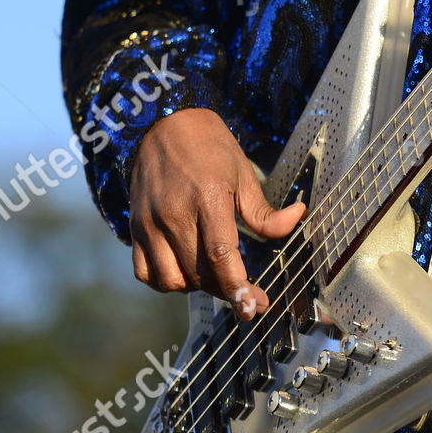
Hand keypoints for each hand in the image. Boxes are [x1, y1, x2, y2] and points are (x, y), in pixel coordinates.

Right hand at [129, 107, 305, 319]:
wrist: (163, 125)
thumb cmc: (209, 147)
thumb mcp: (242, 173)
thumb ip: (264, 210)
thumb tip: (297, 220)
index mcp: (207, 197)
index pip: (220, 255)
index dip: (238, 288)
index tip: (252, 308)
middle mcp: (173, 213)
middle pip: (200, 273)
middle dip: (227, 290)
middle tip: (247, 293)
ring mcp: (149, 223)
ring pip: (172, 280)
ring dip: (196, 287)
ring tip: (213, 274)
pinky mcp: (134, 228)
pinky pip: (146, 273)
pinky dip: (166, 282)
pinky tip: (185, 271)